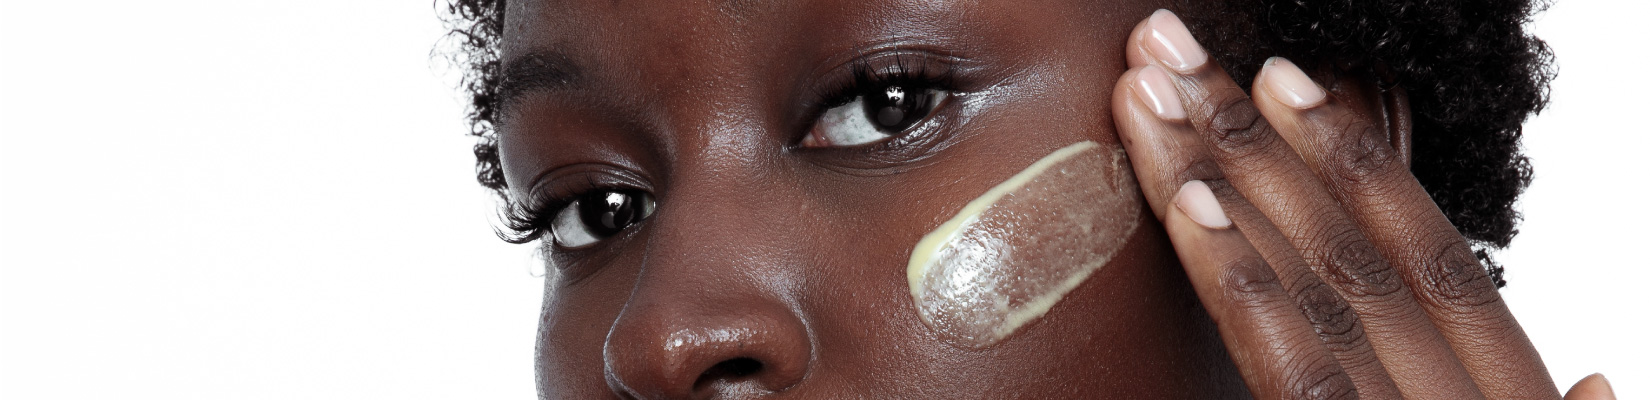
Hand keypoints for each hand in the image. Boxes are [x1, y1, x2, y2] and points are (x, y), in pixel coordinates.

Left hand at [1111, 10, 1612, 398]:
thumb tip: (1598, 373)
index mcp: (1503, 386)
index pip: (1425, 248)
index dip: (1353, 152)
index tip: (1281, 71)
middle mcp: (1457, 390)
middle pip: (1346, 239)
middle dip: (1249, 132)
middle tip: (1168, 51)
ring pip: (1310, 276)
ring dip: (1222, 173)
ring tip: (1150, 98)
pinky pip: (1294, 360)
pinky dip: (1243, 280)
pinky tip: (1190, 205)